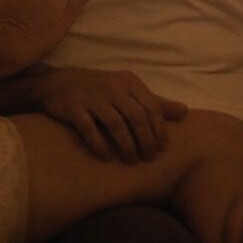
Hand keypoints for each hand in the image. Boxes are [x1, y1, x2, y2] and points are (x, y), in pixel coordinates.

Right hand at [37, 67, 188, 163]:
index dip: (158, 129)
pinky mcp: (72, 107)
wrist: (57, 83)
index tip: (162, 149)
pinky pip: (89, 128)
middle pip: (136, 116)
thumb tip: (185, 112)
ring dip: (126, 145)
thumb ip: (155, 102)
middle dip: (145, 140)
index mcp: (128, 82)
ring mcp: (91, 96)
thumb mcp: (128, 91)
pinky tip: (107, 158)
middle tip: (148, 159)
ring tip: (131, 161)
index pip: (151, 106)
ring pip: (115, 123)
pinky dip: (100, 145)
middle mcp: (111, 86)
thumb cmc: (100, 90)